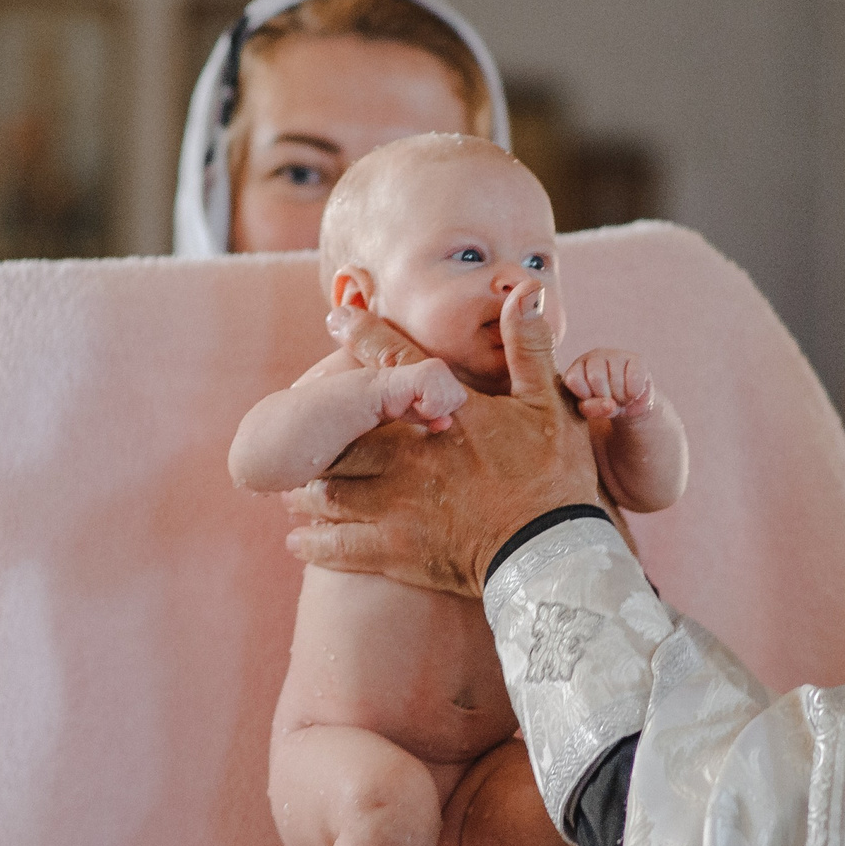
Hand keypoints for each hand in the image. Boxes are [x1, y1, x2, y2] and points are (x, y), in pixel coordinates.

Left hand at [285, 281, 601, 594]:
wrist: (553, 555)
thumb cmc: (555, 477)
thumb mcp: (549, 404)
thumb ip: (529, 347)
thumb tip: (525, 290)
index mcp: (441, 417)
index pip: (393, 364)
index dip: (362, 335)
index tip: (337, 315)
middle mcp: (407, 458)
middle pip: (340, 437)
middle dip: (317, 432)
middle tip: (294, 430)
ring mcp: (397, 507)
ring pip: (329, 492)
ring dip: (306, 488)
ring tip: (289, 487)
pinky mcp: (396, 552)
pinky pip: (338, 547)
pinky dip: (313, 542)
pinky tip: (297, 540)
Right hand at [375, 358, 466, 432]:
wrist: (375, 395)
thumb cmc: (400, 404)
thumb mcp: (424, 415)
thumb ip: (439, 419)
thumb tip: (448, 423)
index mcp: (443, 373)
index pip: (460, 399)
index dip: (443, 409)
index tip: (422, 404)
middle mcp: (440, 366)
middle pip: (458, 400)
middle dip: (438, 409)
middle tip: (417, 403)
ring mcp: (434, 367)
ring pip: (448, 402)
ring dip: (429, 409)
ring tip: (413, 400)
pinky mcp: (426, 373)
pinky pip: (436, 403)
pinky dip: (424, 409)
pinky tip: (411, 399)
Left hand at [563, 348, 655, 421]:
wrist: (629, 404)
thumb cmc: (603, 405)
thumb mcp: (592, 410)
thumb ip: (592, 408)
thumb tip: (610, 405)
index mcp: (577, 368)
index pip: (573, 379)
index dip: (584, 395)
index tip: (590, 400)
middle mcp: (594, 357)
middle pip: (596, 377)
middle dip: (605, 397)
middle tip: (609, 401)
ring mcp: (616, 354)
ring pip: (616, 379)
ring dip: (620, 397)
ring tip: (620, 398)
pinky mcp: (636, 358)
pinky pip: (634, 377)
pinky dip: (633, 392)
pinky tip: (632, 394)